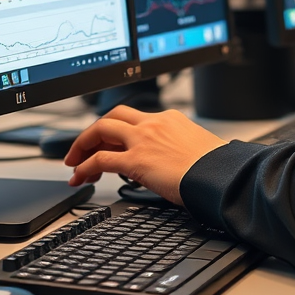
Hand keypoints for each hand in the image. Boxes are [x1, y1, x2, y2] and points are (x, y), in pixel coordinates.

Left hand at [64, 106, 226, 205]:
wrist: (220, 174)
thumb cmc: (214, 166)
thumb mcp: (195, 147)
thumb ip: (177, 148)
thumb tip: (170, 163)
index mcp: (170, 118)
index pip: (133, 118)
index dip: (115, 131)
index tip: (108, 144)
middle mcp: (154, 123)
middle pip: (113, 116)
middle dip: (93, 132)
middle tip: (83, 150)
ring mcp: (143, 139)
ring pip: (101, 129)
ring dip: (82, 145)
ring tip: (74, 164)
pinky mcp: (136, 160)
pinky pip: (100, 159)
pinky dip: (84, 167)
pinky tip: (79, 177)